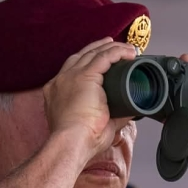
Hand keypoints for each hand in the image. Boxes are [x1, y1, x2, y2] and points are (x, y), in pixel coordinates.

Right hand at [43, 38, 138, 161]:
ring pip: (94, 54)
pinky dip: (117, 52)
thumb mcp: (96, 125)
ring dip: (112, 49)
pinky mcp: (84, 76)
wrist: (71, 143)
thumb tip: (128, 111)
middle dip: (99, 49)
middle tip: (113, 44)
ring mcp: (72, 76)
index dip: (88, 62)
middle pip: (82, 56)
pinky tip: (129, 52)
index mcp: (58, 92)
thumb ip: (112, 116)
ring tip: (128, 48)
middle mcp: (62, 80)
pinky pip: (103, 57)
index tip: (102, 59)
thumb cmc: (81, 141)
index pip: (73, 70)